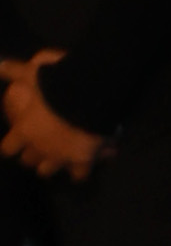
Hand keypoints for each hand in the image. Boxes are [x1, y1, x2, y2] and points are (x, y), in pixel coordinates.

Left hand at [0, 55, 103, 180]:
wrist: (87, 97)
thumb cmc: (53, 85)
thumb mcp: (31, 72)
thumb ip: (15, 72)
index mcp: (24, 131)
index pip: (8, 147)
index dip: (10, 145)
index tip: (12, 143)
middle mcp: (39, 149)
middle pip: (29, 161)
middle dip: (31, 155)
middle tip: (36, 147)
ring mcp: (61, 158)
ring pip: (50, 171)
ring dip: (52, 165)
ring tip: (57, 160)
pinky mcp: (83, 161)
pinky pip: (81, 173)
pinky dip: (82, 168)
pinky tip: (84, 165)